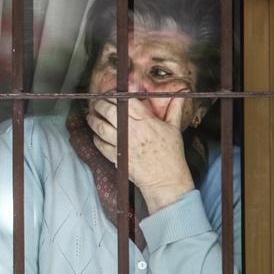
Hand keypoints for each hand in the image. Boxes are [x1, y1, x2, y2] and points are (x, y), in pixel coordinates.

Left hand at [86, 97, 194, 213]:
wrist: (165, 179)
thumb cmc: (171, 154)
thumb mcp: (174, 128)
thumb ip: (175, 109)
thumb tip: (181, 94)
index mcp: (145, 120)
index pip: (125, 100)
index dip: (116, 95)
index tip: (112, 93)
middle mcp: (130, 130)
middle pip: (107, 110)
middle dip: (100, 104)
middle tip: (98, 102)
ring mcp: (121, 143)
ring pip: (99, 126)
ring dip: (93, 119)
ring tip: (92, 116)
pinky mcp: (115, 156)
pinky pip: (99, 144)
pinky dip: (96, 137)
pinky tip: (97, 134)